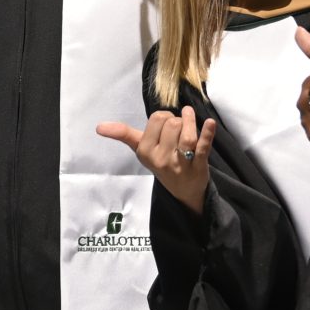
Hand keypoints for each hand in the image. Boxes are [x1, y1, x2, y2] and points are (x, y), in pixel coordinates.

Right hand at [96, 107, 215, 214]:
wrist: (183, 191)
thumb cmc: (162, 163)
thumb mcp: (141, 150)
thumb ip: (124, 135)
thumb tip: (99, 126)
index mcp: (146, 151)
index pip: (157, 119)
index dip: (164, 117)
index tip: (166, 125)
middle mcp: (161, 158)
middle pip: (173, 123)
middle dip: (178, 120)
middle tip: (179, 130)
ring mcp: (180, 163)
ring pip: (187, 133)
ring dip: (191, 121)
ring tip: (191, 120)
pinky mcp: (199, 166)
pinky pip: (203, 147)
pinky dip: (207, 134)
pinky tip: (210, 123)